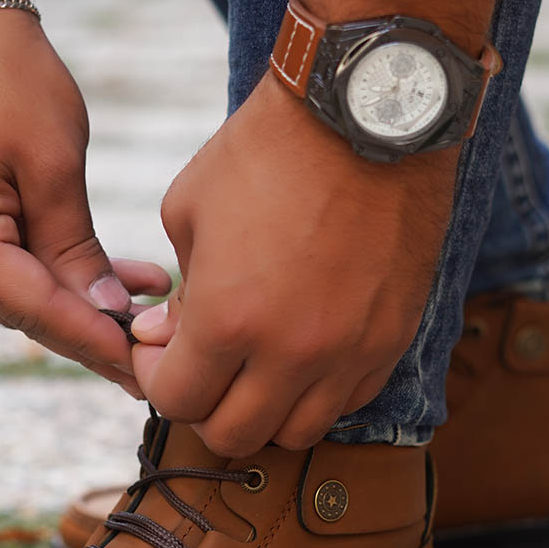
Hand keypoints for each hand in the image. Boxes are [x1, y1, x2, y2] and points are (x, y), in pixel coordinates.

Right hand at [0, 0, 169, 392]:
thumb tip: (106, 315)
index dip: (93, 340)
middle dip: (91, 328)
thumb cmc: (8, 76)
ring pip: (17, 291)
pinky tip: (117, 277)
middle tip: (156, 354)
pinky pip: (5, 264)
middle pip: (22, 308)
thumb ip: (77, 251)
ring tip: (150, 301)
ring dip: (80, 298)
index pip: (33, 308)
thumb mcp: (56, 167)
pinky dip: (56, 271)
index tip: (144, 370)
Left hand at [130, 0, 495, 455]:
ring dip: (263, 409)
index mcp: (227, 321)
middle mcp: (291, 354)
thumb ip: (176, 290)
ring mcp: (349, 353)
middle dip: (204, 406)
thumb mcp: (188, 210)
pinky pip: (348, 402)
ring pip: (296, 433)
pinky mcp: (392, 340)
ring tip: (254, 362)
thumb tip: (167, 336)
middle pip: (233, 436)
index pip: (176, 402)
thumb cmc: (266, 151)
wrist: (366, 111)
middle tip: (202, 364)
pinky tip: (303, 348)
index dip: (156, 379)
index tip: (160, 349)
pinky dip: (317, 391)